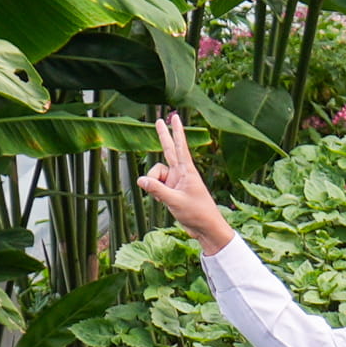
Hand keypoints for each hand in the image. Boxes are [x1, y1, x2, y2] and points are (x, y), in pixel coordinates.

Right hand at [138, 113, 233, 253]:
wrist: (206, 229)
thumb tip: (140, 180)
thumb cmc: (197, 214)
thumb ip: (156, 190)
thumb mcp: (175, 201)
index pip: (180, 147)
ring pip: (155, 174)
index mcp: (187, 172)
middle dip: (163, 136)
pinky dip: (155, 192)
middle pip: (169, 150)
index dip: (176, 132)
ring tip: (163, 197)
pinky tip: (163, 202)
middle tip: (158, 120)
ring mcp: (176, 181)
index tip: (175, 117)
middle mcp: (181, 174)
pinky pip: (156, 185)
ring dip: (153, 184)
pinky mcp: (172, 190)